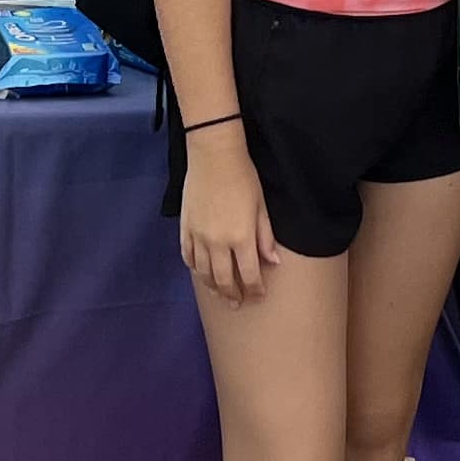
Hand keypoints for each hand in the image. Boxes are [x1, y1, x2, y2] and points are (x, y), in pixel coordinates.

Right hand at [178, 128, 280, 303]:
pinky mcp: (185, 228)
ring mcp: (198, 237)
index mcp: (241, 237)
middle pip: (225, 280)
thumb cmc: (244, 178)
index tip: (259, 296)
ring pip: (204, 273)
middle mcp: (218, 242)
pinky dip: (195, 269)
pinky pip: (188, 257)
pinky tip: (201, 273)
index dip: (255, 290)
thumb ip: (266, 237)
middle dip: (233, 295)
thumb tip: (273, 262)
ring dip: (213, 287)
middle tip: (238, 304)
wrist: (214, 156)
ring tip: (220, 294)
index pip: (250, 275)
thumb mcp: (261, 207)